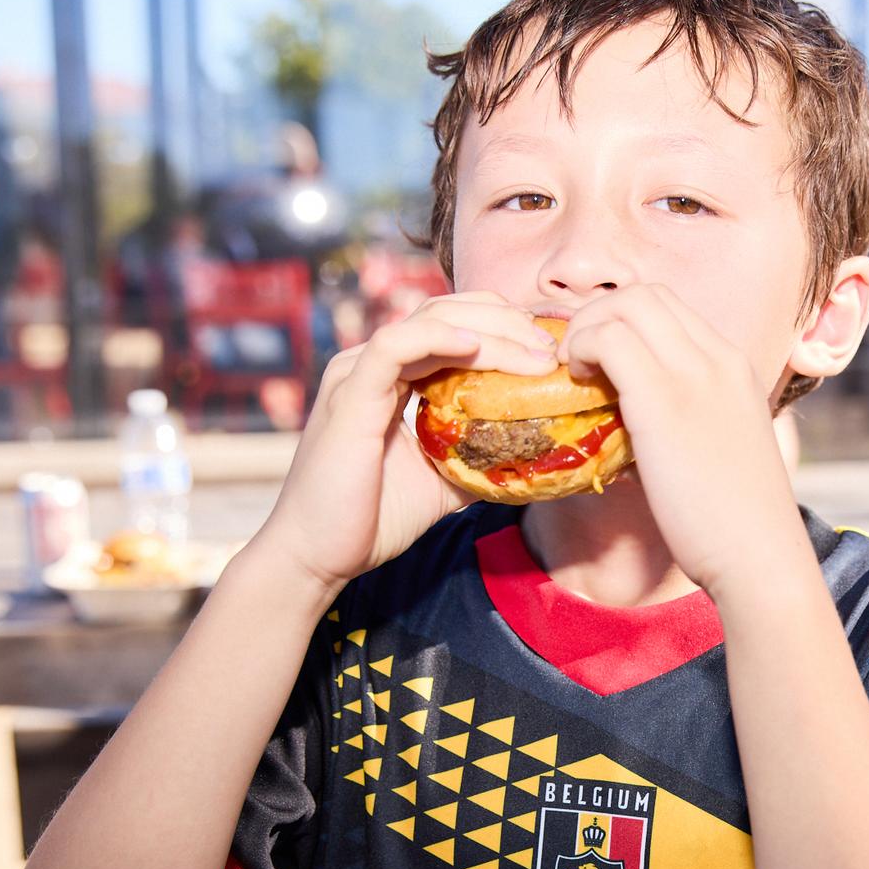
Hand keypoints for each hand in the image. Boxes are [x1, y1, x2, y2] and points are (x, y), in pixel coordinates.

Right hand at [249, 293, 556, 595]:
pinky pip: (395, 347)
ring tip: (534, 352)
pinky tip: (479, 346)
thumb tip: (534, 455)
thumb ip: (478, 456)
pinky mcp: (349, 395)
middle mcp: (372, 364)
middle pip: (446, 312)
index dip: (504, 328)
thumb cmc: (372, 519)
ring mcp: (357, 374)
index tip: (548, 353)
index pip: (452, 326)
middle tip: (551, 349)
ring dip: (490, 331)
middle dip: (506, 322)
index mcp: (392, 377)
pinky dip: (440, 338)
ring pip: (429, 322)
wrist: (316, 556)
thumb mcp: (443, 480)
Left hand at [558, 285, 800, 593]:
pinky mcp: (662, 399)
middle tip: (577, 360)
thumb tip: (639, 430)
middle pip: (646, 295)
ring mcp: (693, 374)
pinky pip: (607, 339)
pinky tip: (575, 382)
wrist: (759, 555)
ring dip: (585, 328)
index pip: (671, 308)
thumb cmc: (735, 521)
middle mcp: (717, 359)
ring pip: (624, 305)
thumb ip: (687, 423)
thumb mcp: (720, 450)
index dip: (625, 322)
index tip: (601, 358)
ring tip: (572, 370)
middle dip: (599, 315)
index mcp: (734, 367)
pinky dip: (580, 348)